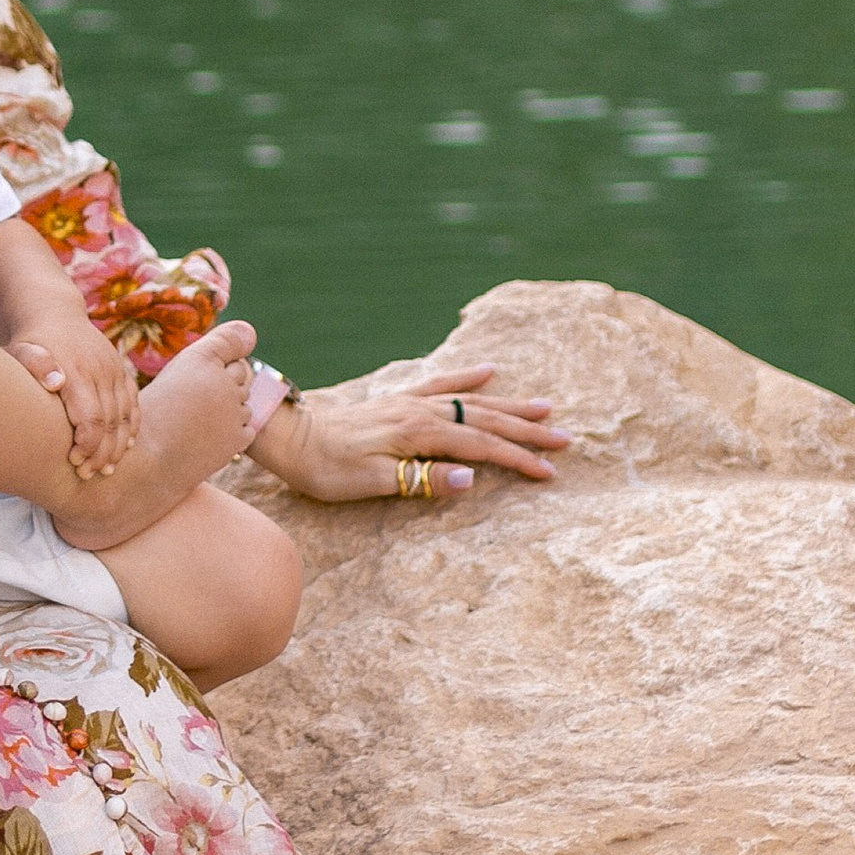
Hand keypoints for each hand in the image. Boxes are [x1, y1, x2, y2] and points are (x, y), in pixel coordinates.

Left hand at [9, 312, 140, 479]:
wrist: (53, 312)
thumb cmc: (30, 341)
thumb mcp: (22, 350)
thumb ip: (35, 365)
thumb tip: (56, 382)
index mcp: (77, 371)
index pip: (92, 418)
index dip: (87, 446)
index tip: (74, 463)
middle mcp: (101, 371)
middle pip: (111, 423)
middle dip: (102, 453)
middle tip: (89, 475)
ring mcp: (114, 370)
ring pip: (126, 416)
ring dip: (119, 446)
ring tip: (108, 469)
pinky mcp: (121, 370)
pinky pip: (133, 403)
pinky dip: (132, 426)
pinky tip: (126, 446)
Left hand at [249, 362, 562, 503]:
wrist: (289, 436)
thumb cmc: (326, 468)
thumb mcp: (372, 483)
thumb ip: (424, 479)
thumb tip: (472, 477)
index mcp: (420, 434)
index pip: (482, 447)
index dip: (518, 460)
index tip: (551, 473)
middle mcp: (421, 411)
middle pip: (486, 420)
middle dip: (527, 431)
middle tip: (565, 439)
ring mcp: (410, 402)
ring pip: (471, 400)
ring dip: (509, 405)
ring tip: (544, 407)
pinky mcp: (397, 400)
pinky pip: (441, 384)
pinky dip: (467, 378)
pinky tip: (489, 371)